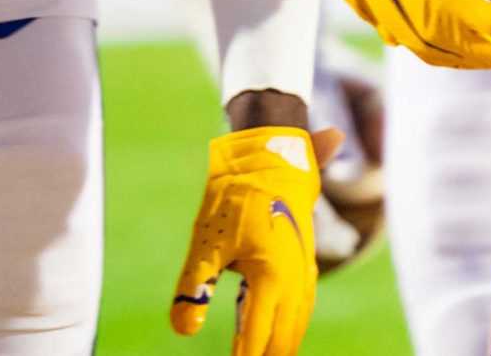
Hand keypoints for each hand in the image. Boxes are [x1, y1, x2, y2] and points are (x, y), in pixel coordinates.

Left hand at [170, 125, 337, 355]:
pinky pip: (303, 303)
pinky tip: (284, 330)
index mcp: (271, 276)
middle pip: (284, 335)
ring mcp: (305, 268)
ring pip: (298, 320)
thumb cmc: (233, 198)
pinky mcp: (306, 259)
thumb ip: (193, 288)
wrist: (272, 154)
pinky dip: (292, 323)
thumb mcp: (205, 242)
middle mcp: (295, 277)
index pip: (256, 335)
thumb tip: (184, 330)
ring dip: (284, 344)